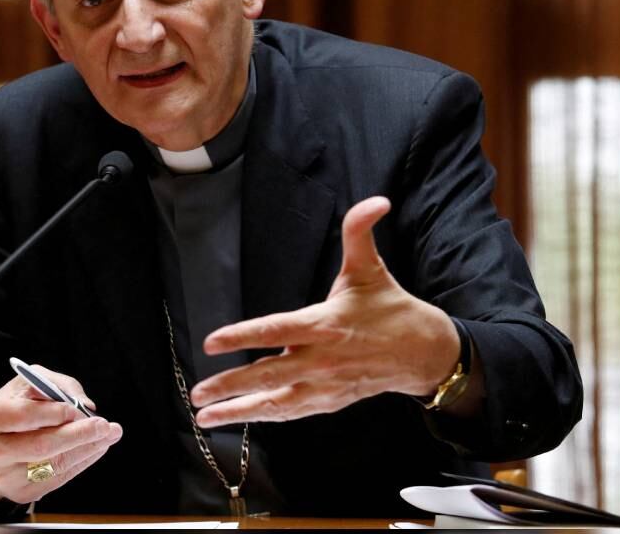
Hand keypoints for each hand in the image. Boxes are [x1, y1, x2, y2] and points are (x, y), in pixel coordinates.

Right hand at [0, 365, 122, 505]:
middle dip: (79, 435)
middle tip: (104, 425)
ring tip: (108, 436)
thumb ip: (55, 385)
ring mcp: (5, 476)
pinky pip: (58, 479)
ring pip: (55, 465)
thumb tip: (84, 404)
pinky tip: (94, 449)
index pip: (26, 416)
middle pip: (42, 446)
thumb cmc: (9, 410)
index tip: (79, 409)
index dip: (57, 412)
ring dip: (87, 449)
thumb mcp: (25, 385)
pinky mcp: (20, 493)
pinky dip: (81, 462)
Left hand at [190, 196, 461, 426]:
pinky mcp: (329, 402)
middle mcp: (321, 359)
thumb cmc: (389, 308)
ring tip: (204, 417)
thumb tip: (375, 201)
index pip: (276, 330)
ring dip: (238, 411)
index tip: (212, 343)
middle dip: (230, 386)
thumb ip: (360, 233)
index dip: (243, 336)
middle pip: (268, 375)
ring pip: (275, 402)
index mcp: (324, 325)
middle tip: (197, 393)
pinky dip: (264, 417)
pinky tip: (238, 419)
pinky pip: (291, 412)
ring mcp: (324, 385)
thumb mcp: (370, 268)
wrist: (422, 353)